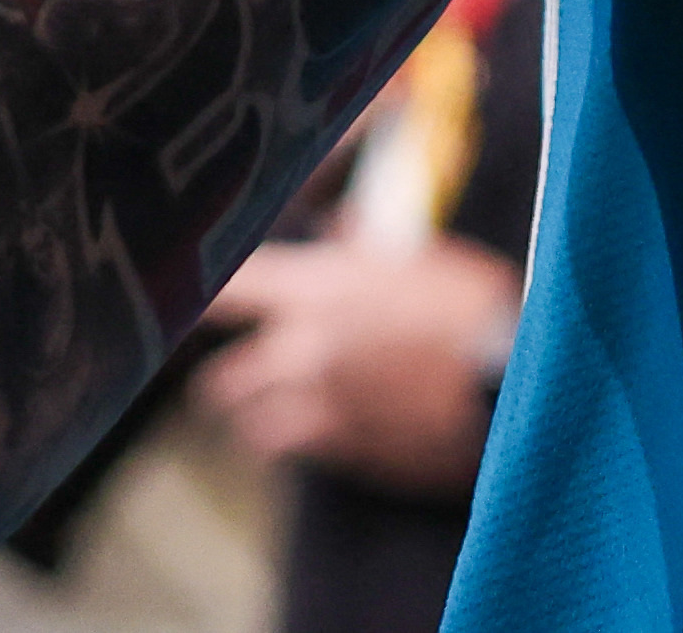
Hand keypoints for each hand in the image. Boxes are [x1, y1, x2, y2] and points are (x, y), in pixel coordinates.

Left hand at [196, 234, 521, 496]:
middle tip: (237, 376)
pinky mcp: (339, 451)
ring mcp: (316, 407)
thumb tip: (334, 229)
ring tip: (268, 414)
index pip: (229, 290)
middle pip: (224, 377)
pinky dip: (292, 444)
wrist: (506, 381)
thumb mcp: (421, 255)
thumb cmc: (471, 306)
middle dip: (229, 379)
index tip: (176, 300)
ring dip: (256, 418)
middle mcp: (301, 350)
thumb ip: (364, 246)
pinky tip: (311, 434)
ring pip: (250, 425)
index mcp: (318, 289)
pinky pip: (290, 453)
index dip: (198, 296)